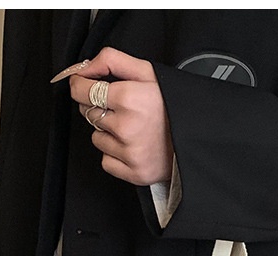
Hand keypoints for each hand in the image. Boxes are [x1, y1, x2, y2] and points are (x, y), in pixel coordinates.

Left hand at [65, 48, 173, 185]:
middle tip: (121, 109)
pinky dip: (115, 155)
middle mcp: (127, 127)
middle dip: (98, 108)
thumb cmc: (173, 107)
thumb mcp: (149, 73)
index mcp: (129, 99)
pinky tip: (132, 147)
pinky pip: (106, 161)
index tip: (83, 85)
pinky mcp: (133, 173)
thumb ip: (113, 60)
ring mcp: (129, 153)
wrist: (196, 140)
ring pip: (96, 138)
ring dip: (108, 133)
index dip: (80, 85)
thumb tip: (84, 68)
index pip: (82, 90)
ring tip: (132, 130)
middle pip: (88, 113)